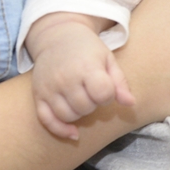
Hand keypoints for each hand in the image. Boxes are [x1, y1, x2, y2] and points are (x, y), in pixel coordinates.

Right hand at [27, 13, 133, 139]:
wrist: (57, 36)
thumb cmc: (88, 50)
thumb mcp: (108, 59)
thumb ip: (120, 82)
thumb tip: (131, 104)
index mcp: (86, 67)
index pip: (103, 94)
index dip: (108, 95)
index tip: (105, 88)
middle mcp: (65, 78)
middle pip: (86, 107)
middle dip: (93, 104)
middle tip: (91, 91)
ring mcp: (49, 87)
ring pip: (68, 116)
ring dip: (79, 114)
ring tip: (81, 99)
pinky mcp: (38, 94)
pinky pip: (47, 120)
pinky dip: (60, 129)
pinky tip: (73, 132)